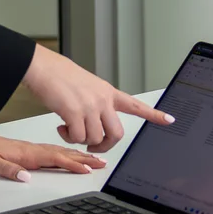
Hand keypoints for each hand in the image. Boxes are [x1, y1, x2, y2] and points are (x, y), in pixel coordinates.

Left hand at [0, 134, 106, 182]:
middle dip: (85, 158)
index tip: (87, 169)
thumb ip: (7, 169)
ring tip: (97, 159)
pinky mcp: (34, 151)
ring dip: (81, 155)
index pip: (54, 159)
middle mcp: (35, 150)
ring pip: (63, 152)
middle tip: (103, 163)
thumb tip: (25, 176)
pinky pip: (57, 152)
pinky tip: (77, 156)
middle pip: (64, 154)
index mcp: (28, 154)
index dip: (72, 164)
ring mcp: (36, 150)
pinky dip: (70, 154)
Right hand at [22, 45, 171, 152]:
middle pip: (117, 134)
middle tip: (92, 145)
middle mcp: (103, 100)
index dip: (154, 114)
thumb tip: (95, 120)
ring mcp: (90, 106)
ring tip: (69, 129)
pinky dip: (68, 137)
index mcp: (108, 92)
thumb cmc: (59, 75)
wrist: (42, 67)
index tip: (170, 119)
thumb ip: (96, 101)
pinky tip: (61, 126)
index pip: (136, 105)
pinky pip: (78, 138)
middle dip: (104, 146)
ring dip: (81, 140)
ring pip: (95, 138)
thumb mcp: (87, 85)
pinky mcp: (75, 113)